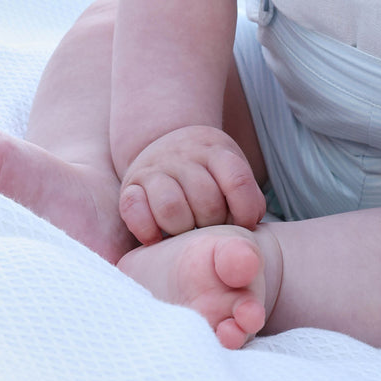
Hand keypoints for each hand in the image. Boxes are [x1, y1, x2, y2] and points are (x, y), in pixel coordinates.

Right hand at [118, 126, 265, 244]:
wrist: (166, 143)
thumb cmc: (208, 171)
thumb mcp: (230, 171)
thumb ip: (247, 196)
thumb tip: (250, 226)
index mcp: (215, 149)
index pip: (237, 180)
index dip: (245, 211)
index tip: (244, 225)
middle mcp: (184, 155)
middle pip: (206, 199)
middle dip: (213, 224)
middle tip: (211, 228)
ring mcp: (154, 168)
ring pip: (171, 207)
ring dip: (181, 229)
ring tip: (185, 233)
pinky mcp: (130, 186)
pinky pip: (134, 209)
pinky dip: (147, 230)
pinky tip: (156, 238)